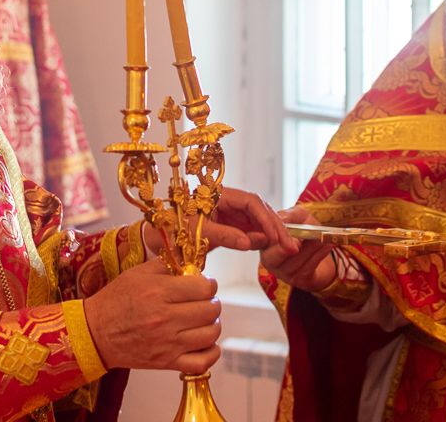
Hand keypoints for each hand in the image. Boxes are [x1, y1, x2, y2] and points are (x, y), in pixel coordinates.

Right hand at [84, 259, 222, 373]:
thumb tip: (192, 265)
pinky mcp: (167, 362)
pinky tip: (205, 342)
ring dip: (212, 324)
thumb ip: (166, 265)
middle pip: (210, 310)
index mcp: (158, 292)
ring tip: (203, 319)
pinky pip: (202, 362)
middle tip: (203, 300)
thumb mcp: (136, 274)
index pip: (203, 287)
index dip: (208, 283)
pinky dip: (211, 352)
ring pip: (210, 334)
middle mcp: (165, 318)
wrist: (95, 333)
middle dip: (211, 301)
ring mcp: (168, 343)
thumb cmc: (115, 300)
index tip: (203, 284)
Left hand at [142, 187, 297, 254]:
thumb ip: (222, 236)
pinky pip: (250, 230)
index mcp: (218, 194)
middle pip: (259, 209)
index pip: (251, 202)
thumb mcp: (194, 232)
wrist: (154, 238)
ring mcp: (229, 213)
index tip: (277, 236)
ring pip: (258, 220)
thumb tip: (249, 243)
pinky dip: (262, 239)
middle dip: (276, 227)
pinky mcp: (229, 225)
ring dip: (272, 234)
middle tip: (290, 246)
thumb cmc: (170, 229)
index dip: (266, 218)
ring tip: (286, 249)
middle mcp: (227, 201)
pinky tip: (271, 249)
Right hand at [259, 207, 335, 292]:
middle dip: (285, 248)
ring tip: (322, 237)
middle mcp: (269, 259)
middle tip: (298, 241)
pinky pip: (308, 267)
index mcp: (264, 242)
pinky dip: (320, 254)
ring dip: (310, 248)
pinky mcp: (299, 280)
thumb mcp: (298, 216)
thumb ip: (290, 216)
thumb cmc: (304, 228)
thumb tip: (283, 220)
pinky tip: (328, 244)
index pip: (260, 241)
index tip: (282, 231)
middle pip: (272, 258)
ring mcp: (283, 273)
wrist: (320, 244)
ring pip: (294, 262)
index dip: (270, 237)